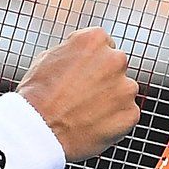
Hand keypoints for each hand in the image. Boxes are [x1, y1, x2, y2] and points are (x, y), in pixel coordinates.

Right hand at [16, 27, 139, 161]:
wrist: (39, 129)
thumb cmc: (37, 94)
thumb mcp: (49, 57)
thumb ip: (75, 52)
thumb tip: (84, 56)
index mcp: (95, 39)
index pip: (103, 44)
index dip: (90, 61)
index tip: (80, 73)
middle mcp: (116, 59)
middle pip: (115, 66)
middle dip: (103, 78)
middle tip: (82, 95)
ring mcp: (126, 88)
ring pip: (123, 91)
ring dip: (111, 99)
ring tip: (84, 113)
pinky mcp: (131, 113)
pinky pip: (126, 114)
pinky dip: (114, 121)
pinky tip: (92, 125)